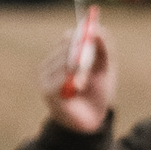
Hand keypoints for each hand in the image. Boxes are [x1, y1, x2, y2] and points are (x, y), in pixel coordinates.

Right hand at [40, 17, 113, 132]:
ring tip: (83, 84)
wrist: (93, 121)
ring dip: (81, 70)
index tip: (95, 41)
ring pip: (65, 60)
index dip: (83, 36)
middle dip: (84, 53)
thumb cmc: (97, 92)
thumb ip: (104, 48)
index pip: (69, 36)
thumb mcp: (105, 67)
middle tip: (91, 66)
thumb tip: (98, 28)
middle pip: (67, 45)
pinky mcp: (46, 89)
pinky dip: (74, 81)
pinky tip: (77, 90)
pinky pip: (62, 76)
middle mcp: (50, 62)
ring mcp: (45, 75)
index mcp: (62, 54)